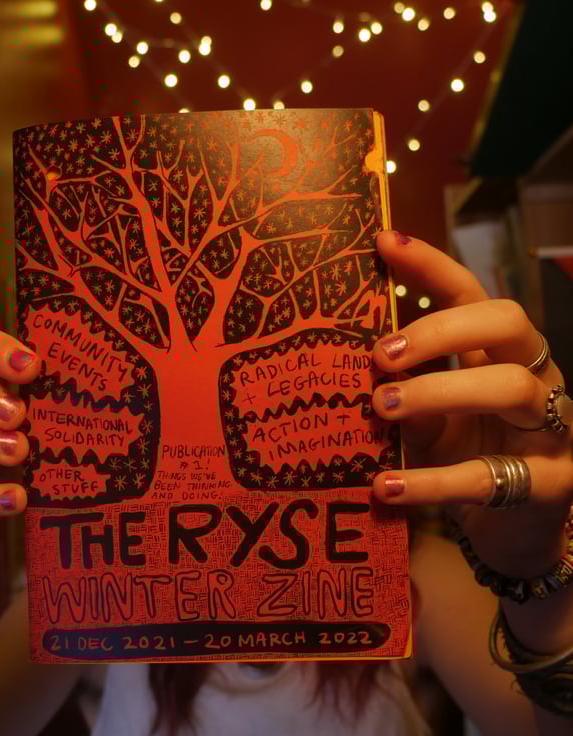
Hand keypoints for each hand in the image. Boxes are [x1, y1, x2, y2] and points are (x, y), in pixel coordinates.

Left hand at [370, 231, 572, 577]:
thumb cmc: (467, 460)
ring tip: (382, 406)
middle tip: (381, 354)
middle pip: (507, 322)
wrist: (510, 534)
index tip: (384, 243)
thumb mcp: (430, 420)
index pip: (473, 294)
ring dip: (439, 392)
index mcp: (500, 355)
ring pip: (512, 389)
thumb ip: (405, 390)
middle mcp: (535, 378)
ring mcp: (552, 429)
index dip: (434, 266)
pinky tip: (385, 487)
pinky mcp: (550, 485)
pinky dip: (431, 482)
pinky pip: (489, 478)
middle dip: (442, 329)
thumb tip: (347, 365)